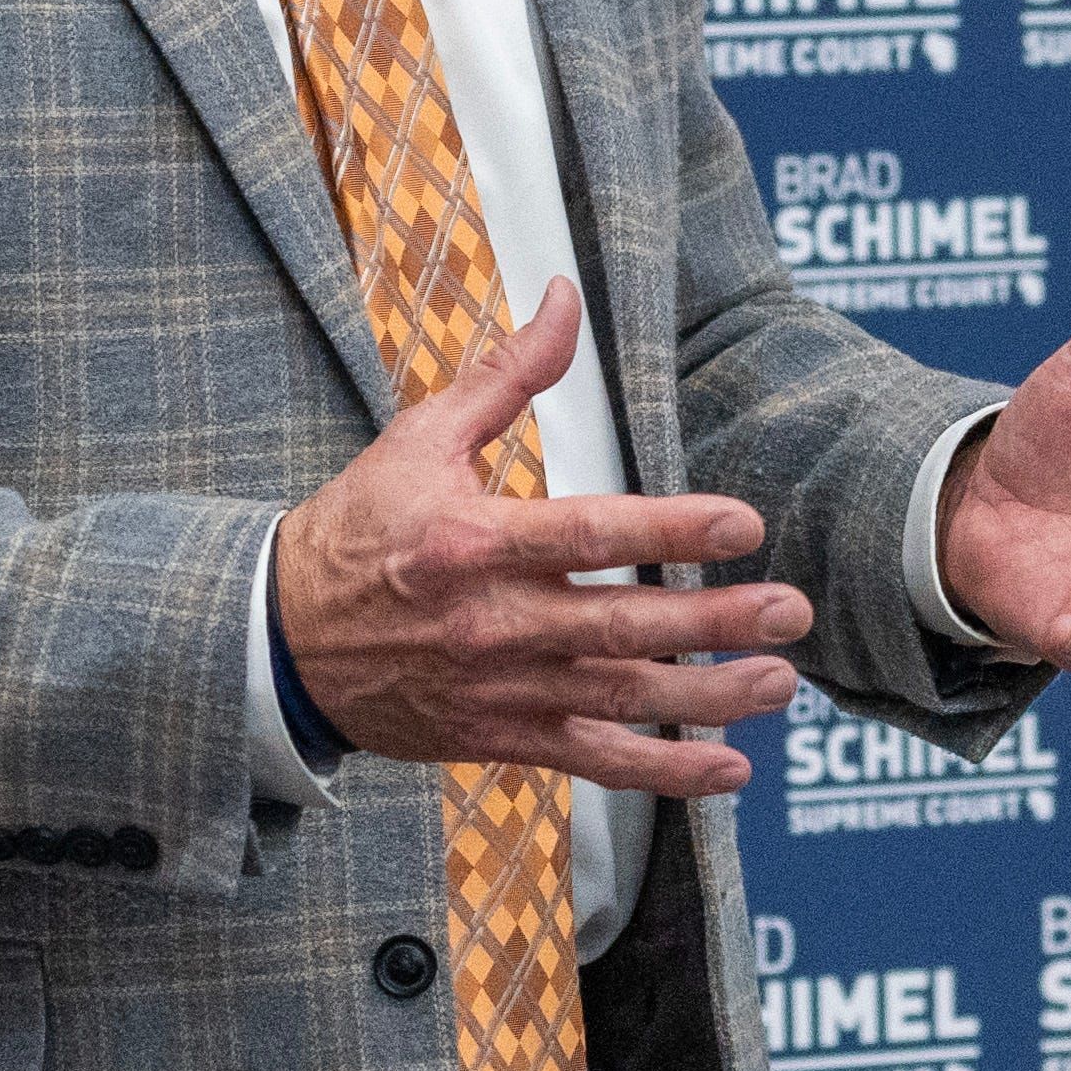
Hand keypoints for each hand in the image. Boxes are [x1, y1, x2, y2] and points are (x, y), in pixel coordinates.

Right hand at [278, 279, 806, 798]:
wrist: (279, 644)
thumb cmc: (355, 530)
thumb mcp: (419, 438)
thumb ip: (506, 374)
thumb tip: (564, 297)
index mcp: (471, 540)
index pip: (587, 533)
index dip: (669, 529)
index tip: (744, 525)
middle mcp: (491, 622)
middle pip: (620, 624)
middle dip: (715, 620)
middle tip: (792, 611)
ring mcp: (500, 688)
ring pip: (619, 698)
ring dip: (707, 696)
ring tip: (779, 683)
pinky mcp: (499, 736)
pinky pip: (593, 758)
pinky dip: (663, 773)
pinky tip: (728, 768)